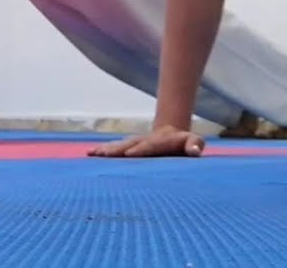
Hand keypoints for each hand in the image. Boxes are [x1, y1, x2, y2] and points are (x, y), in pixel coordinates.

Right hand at [88, 126, 205, 157]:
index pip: (147, 147)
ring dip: (105, 150)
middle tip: (103, 153)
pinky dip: (102, 150)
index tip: (129, 154)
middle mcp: (142, 142)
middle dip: (116, 150)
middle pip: (127, 145)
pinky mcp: (127, 147)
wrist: (170, 132)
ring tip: (92, 153)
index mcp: (157, 143)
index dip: (139, 150)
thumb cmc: (183, 142)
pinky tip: (90, 154)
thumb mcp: (193, 141)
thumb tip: (195, 150)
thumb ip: (195, 144)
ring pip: (118, 146)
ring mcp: (133, 143)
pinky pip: (114, 148)